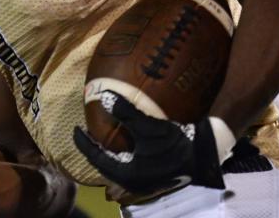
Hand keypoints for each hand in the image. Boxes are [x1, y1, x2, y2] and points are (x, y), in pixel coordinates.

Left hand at [74, 90, 230, 195]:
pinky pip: (126, 164)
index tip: (75, 129)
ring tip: (101, 135)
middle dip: (94, 148)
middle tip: (86, 132)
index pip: (96, 158)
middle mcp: (132, 181)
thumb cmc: (174, 144)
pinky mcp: (150, 176)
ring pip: (115, 166)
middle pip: (104, 165)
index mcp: (127, 173)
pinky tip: (122, 141)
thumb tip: (104, 97)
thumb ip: (126, 112)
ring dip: (107, 151)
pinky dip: (119, 153)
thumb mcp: (148, 127)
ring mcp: (141, 180)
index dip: (84, 143)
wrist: (203, 155)